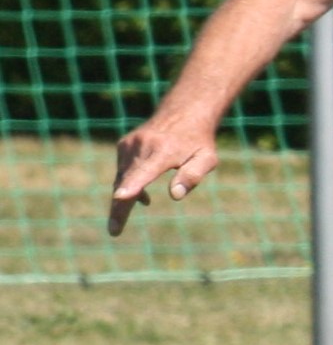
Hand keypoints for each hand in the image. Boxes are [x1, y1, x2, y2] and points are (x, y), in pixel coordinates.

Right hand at [109, 113, 220, 236]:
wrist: (182, 114)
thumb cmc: (198, 141)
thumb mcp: (207, 158)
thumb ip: (193, 176)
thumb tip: (175, 196)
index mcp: (162, 152)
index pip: (145, 172)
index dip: (133, 187)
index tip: (121, 197)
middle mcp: (141, 147)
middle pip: (127, 182)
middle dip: (119, 208)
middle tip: (114, 231)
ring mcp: (129, 145)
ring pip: (122, 178)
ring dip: (124, 199)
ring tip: (123, 222)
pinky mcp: (123, 146)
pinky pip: (122, 172)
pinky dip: (128, 185)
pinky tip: (143, 198)